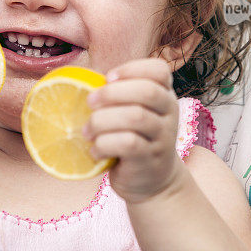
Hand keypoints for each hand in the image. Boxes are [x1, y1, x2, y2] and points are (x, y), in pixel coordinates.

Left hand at [83, 58, 183, 203]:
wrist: (153, 181)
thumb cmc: (134, 138)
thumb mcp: (134, 113)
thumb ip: (119, 96)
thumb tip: (81, 82)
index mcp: (164, 95)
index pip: (159, 70)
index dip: (131, 69)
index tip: (108, 77)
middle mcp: (169, 113)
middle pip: (147, 91)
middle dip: (112, 93)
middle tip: (89, 102)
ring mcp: (163, 137)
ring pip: (136, 117)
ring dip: (102, 121)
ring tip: (87, 131)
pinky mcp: (150, 159)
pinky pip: (128, 144)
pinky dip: (105, 144)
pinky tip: (95, 150)